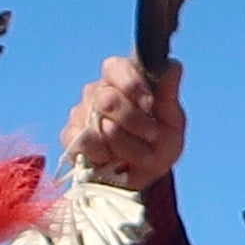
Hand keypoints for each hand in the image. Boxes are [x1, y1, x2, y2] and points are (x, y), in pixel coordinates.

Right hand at [62, 55, 185, 187]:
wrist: (146, 179)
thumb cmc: (159, 143)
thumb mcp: (171, 122)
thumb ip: (168, 95)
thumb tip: (173, 66)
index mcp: (122, 80)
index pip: (115, 67)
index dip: (132, 85)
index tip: (150, 105)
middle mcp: (98, 91)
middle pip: (107, 99)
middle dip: (133, 121)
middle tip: (152, 135)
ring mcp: (81, 113)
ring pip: (97, 125)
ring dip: (126, 145)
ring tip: (141, 155)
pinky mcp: (71, 137)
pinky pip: (82, 142)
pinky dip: (104, 155)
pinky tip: (114, 160)